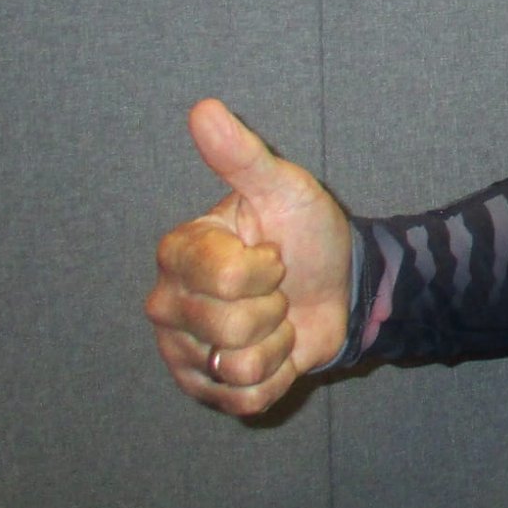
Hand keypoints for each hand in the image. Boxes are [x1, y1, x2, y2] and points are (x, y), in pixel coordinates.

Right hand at [144, 99, 352, 414]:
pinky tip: (275, 350)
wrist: (341, 287)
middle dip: (273, 309)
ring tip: (276, 319)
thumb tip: (204, 108)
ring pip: (238, 367)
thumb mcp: (283, 188)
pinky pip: (247, 399)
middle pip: (229, 327)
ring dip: (277, 344)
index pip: (224, 278)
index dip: (265, 269)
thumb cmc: (307, 233)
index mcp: (178, 253)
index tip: (271, 253)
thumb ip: (243, 156)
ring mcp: (182, 351)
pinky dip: (278, 376)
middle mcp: (166, 304)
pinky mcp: (206, 390)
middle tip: (276, 290)